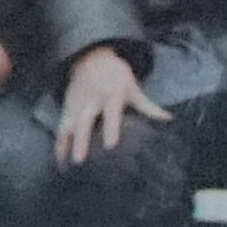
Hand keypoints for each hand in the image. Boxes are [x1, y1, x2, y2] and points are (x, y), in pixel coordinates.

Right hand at [57, 45, 167, 165]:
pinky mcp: (66, 109)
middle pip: (84, 122)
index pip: (111, 113)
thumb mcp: (132, 87)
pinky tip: (59, 163)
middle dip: (81, 141)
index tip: (110, 145)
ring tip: (66, 166)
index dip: (111, 128)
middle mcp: (90, 100)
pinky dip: (59, 145)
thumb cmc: (116, 76)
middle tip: (79, 160)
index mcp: (110, 95)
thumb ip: (148, 105)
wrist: (91, 59)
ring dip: (65, 145)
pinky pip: (60, 129)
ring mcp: (75, 105)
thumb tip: (168, 118)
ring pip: (68, 126)